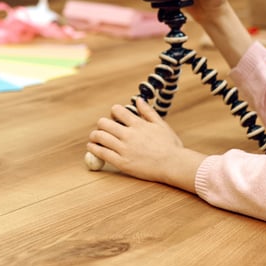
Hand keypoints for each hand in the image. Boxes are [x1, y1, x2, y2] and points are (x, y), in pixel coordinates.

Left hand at [87, 98, 201, 187]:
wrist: (174, 165)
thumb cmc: (170, 146)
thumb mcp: (161, 125)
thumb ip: (148, 112)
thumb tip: (138, 100)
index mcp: (138, 124)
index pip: (117, 110)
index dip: (113, 112)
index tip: (114, 118)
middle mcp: (129, 135)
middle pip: (104, 123)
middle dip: (101, 124)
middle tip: (102, 129)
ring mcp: (124, 149)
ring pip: (100, 137)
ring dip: (94, 136)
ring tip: (94, 138)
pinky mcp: (122, 162)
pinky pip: (102, 153)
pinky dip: (93, 148)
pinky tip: (92, 147)